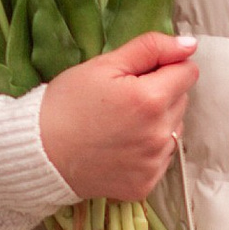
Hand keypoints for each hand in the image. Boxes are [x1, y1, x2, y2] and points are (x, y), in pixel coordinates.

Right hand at [39, 33, 198, 201]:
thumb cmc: (67, 104)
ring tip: (121, 124)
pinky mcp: (147, 184)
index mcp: (151, 99)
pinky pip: (162, 157)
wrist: (39, 154)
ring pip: (175, 129)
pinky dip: (148, 149)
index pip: (188, 72)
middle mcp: (159, 134)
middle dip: (161, 93)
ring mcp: (154, 163)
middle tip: (124, 99)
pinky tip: (121, 146)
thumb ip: (150, 49)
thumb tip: (189, 45)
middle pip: (182, 101)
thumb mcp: (104, 65)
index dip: (166, 67)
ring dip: (158, 122)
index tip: (140, 74)